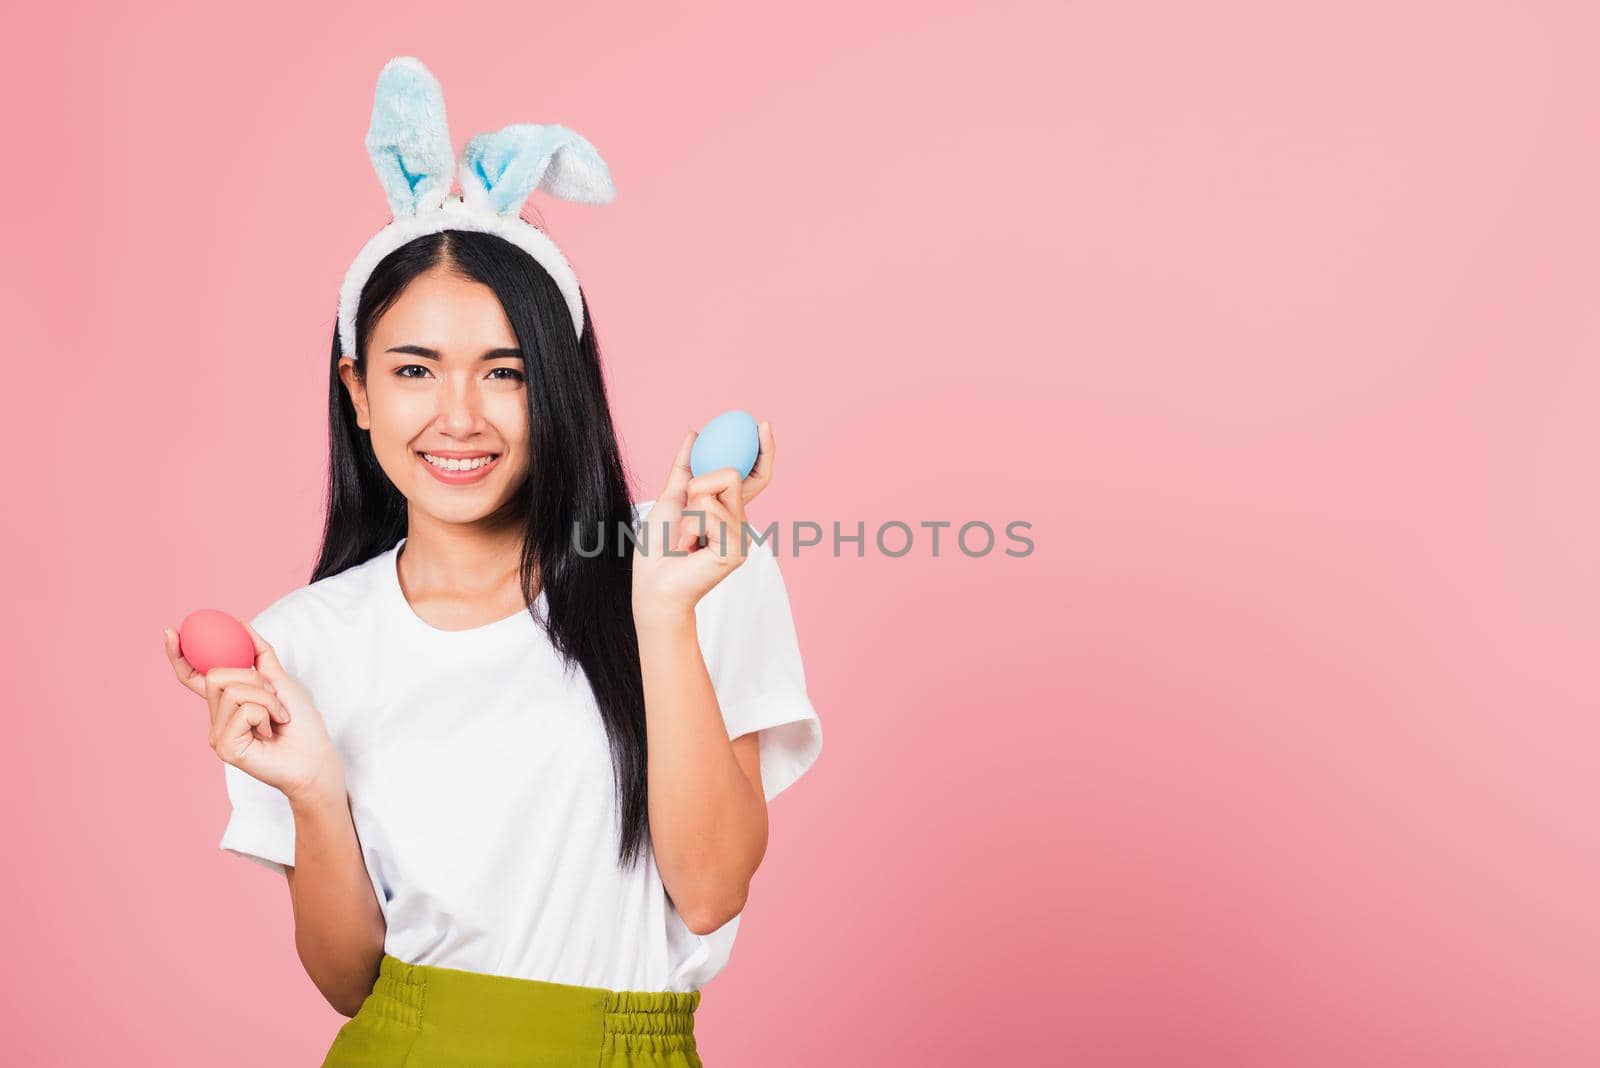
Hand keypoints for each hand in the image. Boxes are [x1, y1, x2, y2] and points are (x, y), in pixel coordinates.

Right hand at [164, 621, 343, 804]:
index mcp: (225, 703)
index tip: (172, 631)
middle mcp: (215, 719)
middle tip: (274, 698)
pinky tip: (270, 733)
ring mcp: (217, 735)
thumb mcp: (279, 680)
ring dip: (267, 699)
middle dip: (254, 679)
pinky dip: (266, 714)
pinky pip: (243, 710)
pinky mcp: (225, 748)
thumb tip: (241, 624)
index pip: (194, 677)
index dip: (179, 655)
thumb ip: (259, 654)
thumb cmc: (301, 723)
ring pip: (232, 691)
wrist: (315, 757)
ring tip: (277, 718)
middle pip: (217, 675)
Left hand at [631, 419, 774, 626]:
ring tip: (686, 537)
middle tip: (686, 516)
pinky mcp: (736, 551)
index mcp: (729, 510)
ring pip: (719, 490)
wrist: (653, 584)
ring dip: (690, 509)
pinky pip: (712, 512)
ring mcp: (742, 538)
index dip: (763, 451)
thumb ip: (686, 467)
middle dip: (698, 486)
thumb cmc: (658, 548)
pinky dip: (692, 524)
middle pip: (732, 474)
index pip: (755, 476)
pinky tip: (690, 547)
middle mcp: (741, 522)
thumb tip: (695, 433)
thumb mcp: (672, 497)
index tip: (763, 425)